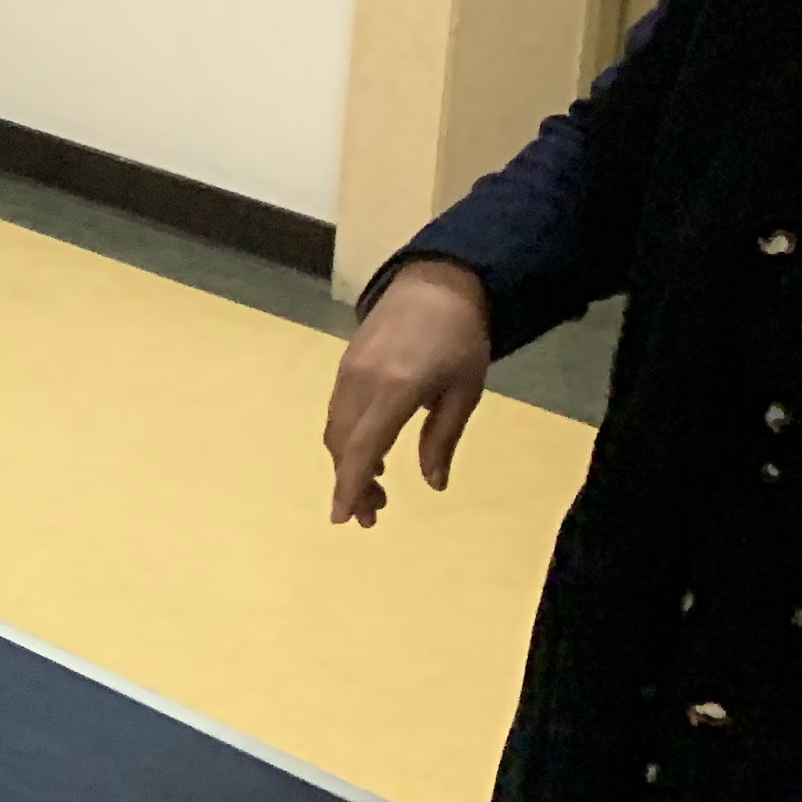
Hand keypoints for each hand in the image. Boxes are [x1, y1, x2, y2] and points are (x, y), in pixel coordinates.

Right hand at [324, 259, 491, 525]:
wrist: (437, 284)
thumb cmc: (462, 340)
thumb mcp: (465, 392)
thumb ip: (443, 437)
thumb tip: (433, 484)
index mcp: (397, 389)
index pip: (365, 447)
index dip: (352, 485)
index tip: (345, 518)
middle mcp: (363, 382)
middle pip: (344, 444)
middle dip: (351, 483)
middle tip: (374, 515)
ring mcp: (348, 371)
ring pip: (336, 429)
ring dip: (349, 463)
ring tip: (377, 488)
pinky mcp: (345, 364)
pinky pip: (339, 411)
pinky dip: (349, 439)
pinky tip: (371, 451)